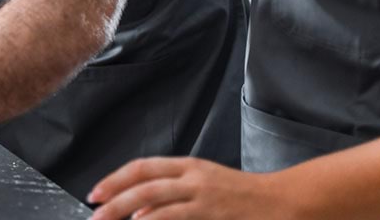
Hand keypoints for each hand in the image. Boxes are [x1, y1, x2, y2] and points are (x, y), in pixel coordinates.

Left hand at [88, 157, 295, 219]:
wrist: (286, 202)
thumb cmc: (245, 200)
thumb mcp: (206, 192)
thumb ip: (173, 200)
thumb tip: (139, 212)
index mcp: (189, 166)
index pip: (143, 167)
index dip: (116, 178)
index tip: (96, 192)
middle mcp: (193, 175)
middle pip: (142, 180)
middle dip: (113, 195)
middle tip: (93, 210)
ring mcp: (203, 193)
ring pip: (153, 196)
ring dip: (125, 208)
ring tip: (105, 219)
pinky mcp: (214, 211)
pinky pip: (176, 214)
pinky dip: (155, 218)